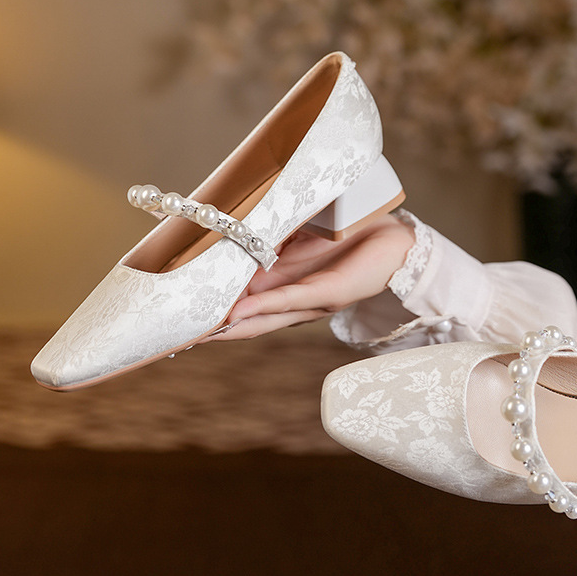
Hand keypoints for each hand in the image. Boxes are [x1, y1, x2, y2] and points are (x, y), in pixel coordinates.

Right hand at [205, 213, 414, 340]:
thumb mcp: (301, 237)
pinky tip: (241, 311)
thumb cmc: (349, 236)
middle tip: (181, 339)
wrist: (395, 240)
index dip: (219, 316)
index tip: (186, 321)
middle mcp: (297, 302)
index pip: (248, 308)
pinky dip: (266, 305)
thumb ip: (274, 243)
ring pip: (265, 318)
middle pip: (251, 322)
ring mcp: (312, 301)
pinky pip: (292, 299)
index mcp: (289, 289)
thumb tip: (240, 240)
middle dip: (217, 331)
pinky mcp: (329, 292)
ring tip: (203, 334)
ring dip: (234, 327)